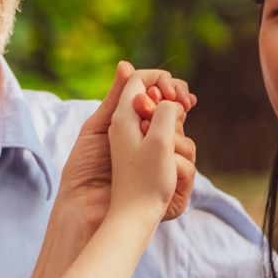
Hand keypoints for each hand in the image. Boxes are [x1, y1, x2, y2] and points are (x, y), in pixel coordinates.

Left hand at [55, 63, 197, 234]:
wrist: (93, 212)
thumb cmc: (89, 172)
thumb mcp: (98, 128)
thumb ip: (119, 97)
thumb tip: (126, 64)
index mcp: (130, 122)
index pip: (157, 91)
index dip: (168, 85)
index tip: (172, 92)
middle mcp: (147, 139)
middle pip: (175, 114)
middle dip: (175, 118)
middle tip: (166, 128)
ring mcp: (161, 162)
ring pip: (185, 141)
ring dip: (175, 148)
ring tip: (157, 161)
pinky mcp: (171, 182)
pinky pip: (188, 166)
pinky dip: (180, 169)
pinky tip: (166, 177)